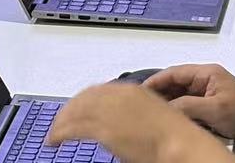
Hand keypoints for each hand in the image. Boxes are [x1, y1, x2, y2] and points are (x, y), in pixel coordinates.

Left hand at [44, 83, 205, 162]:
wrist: (181, 145)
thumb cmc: (175, 137)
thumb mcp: (152, 114)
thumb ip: (133, 112)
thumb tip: (120, 120)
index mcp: (131, 89)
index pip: (96, 90)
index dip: (81, 101)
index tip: (74, 110)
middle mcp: (117, 96)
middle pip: (83, 99)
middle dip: (69, 110)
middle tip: (60, 122)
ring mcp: (110, 112)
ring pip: (75, 113)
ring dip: (61, 123)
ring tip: (54, 135)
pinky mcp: (105, 130)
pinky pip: (74, 129)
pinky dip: (61, 133)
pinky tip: (55, 140)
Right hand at [145, 64, 234, 140]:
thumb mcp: (213, 110)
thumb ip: (187, 106)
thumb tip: (164, 108)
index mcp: (206, 73)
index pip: (174, 73)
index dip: (155, 81)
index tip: (140, 92)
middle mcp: (206, 79)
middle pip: (176, 83)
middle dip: (160, 93)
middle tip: (144, 105)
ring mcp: (209, 92)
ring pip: (182, 95)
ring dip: (170, 103)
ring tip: (153, 114)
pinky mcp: (212, 105)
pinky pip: (190, 106)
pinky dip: (180, 111)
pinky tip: (172, 120)